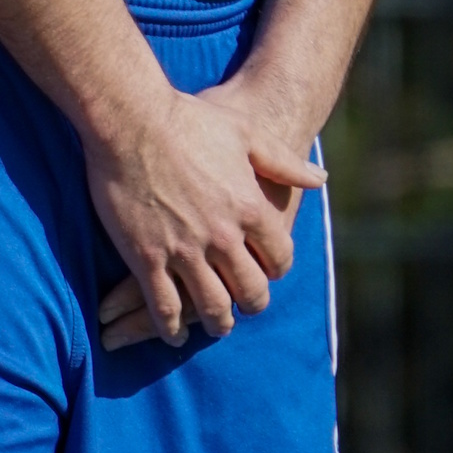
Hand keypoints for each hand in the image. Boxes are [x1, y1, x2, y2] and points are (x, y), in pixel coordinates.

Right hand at [83, 83, 323, 350]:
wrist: (132, 119)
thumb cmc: (189, 120)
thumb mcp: (247, 135)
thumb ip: (284, 162)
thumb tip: (320, 179)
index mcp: (250, 209)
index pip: (279, 258)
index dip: (277, 268)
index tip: (268, 270)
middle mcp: (223, 237)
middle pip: (250, 290)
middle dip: (251, 303)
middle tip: (244, 307)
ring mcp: (184, 251)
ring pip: (210, 306)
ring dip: (216, 322)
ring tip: (215, 325)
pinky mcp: (146, 258)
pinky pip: (163, 306)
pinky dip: (169, 327)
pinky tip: (172, 332)